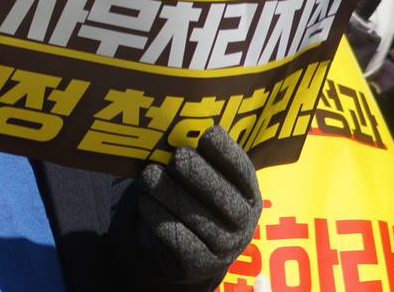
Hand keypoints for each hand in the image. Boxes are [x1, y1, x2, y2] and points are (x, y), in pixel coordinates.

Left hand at [137, 126, 261, 285]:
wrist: (196, 251)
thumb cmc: (199, 200)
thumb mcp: (207, 179)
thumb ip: (197, 159)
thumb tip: (170, 129)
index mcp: (249, 192)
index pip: (243, 171)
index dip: (228, 153)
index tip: (208, 134)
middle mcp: (244, 221)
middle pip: (223, 196)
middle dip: (199, 174)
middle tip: (177, 157)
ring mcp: (226, 246)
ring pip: (197, 218)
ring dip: (170, 194)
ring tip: (148, 175)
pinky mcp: (202, 264)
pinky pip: (180, 241)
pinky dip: (160, 218)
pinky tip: (145, 202)